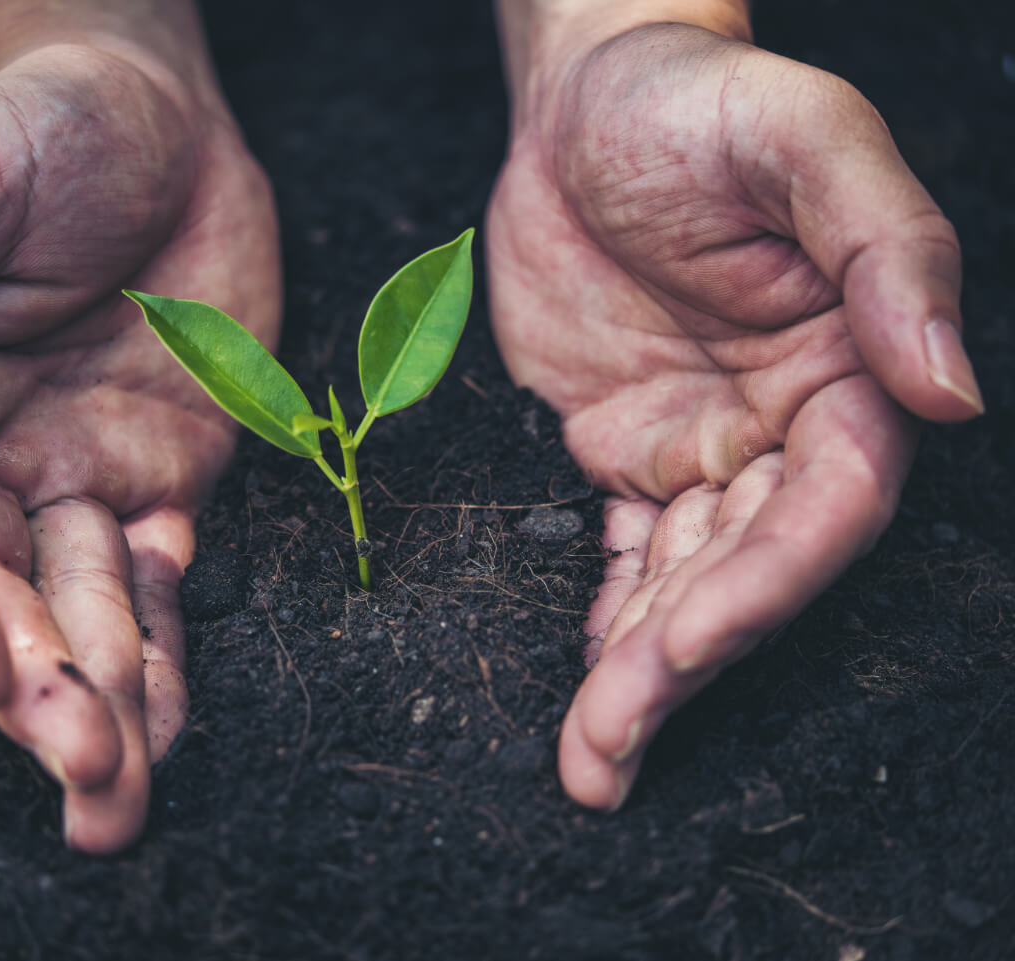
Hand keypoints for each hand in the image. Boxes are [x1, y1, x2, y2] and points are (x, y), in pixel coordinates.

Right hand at [0, 43, 279, 850]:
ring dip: (105, 699)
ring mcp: (78, 475)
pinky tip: (169, 721)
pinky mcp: (162, 477)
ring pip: (82, 608)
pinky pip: (157, 579)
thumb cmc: (36, 134)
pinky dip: (163, 648)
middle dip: (39, 690)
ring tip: (123, 790)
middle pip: (1, 595)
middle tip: (85, 780)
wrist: (159, 120)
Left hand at [486, 22, 981, 807]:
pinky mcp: (626, 447)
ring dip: (637, 672)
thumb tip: (949, 387)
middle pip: (748, 569)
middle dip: (683, 664)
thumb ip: (884, 253)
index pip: (830, 506)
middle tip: (608, 755)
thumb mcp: (803, 140)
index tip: (688, 645)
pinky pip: (620, 550)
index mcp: (846, 369)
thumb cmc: (698, 99)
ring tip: (590, 763)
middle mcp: (782, 426)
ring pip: (680, 580)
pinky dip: (606, 618)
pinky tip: (589, 687)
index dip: (768, 583)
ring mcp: (702, 446)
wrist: (586, 101)